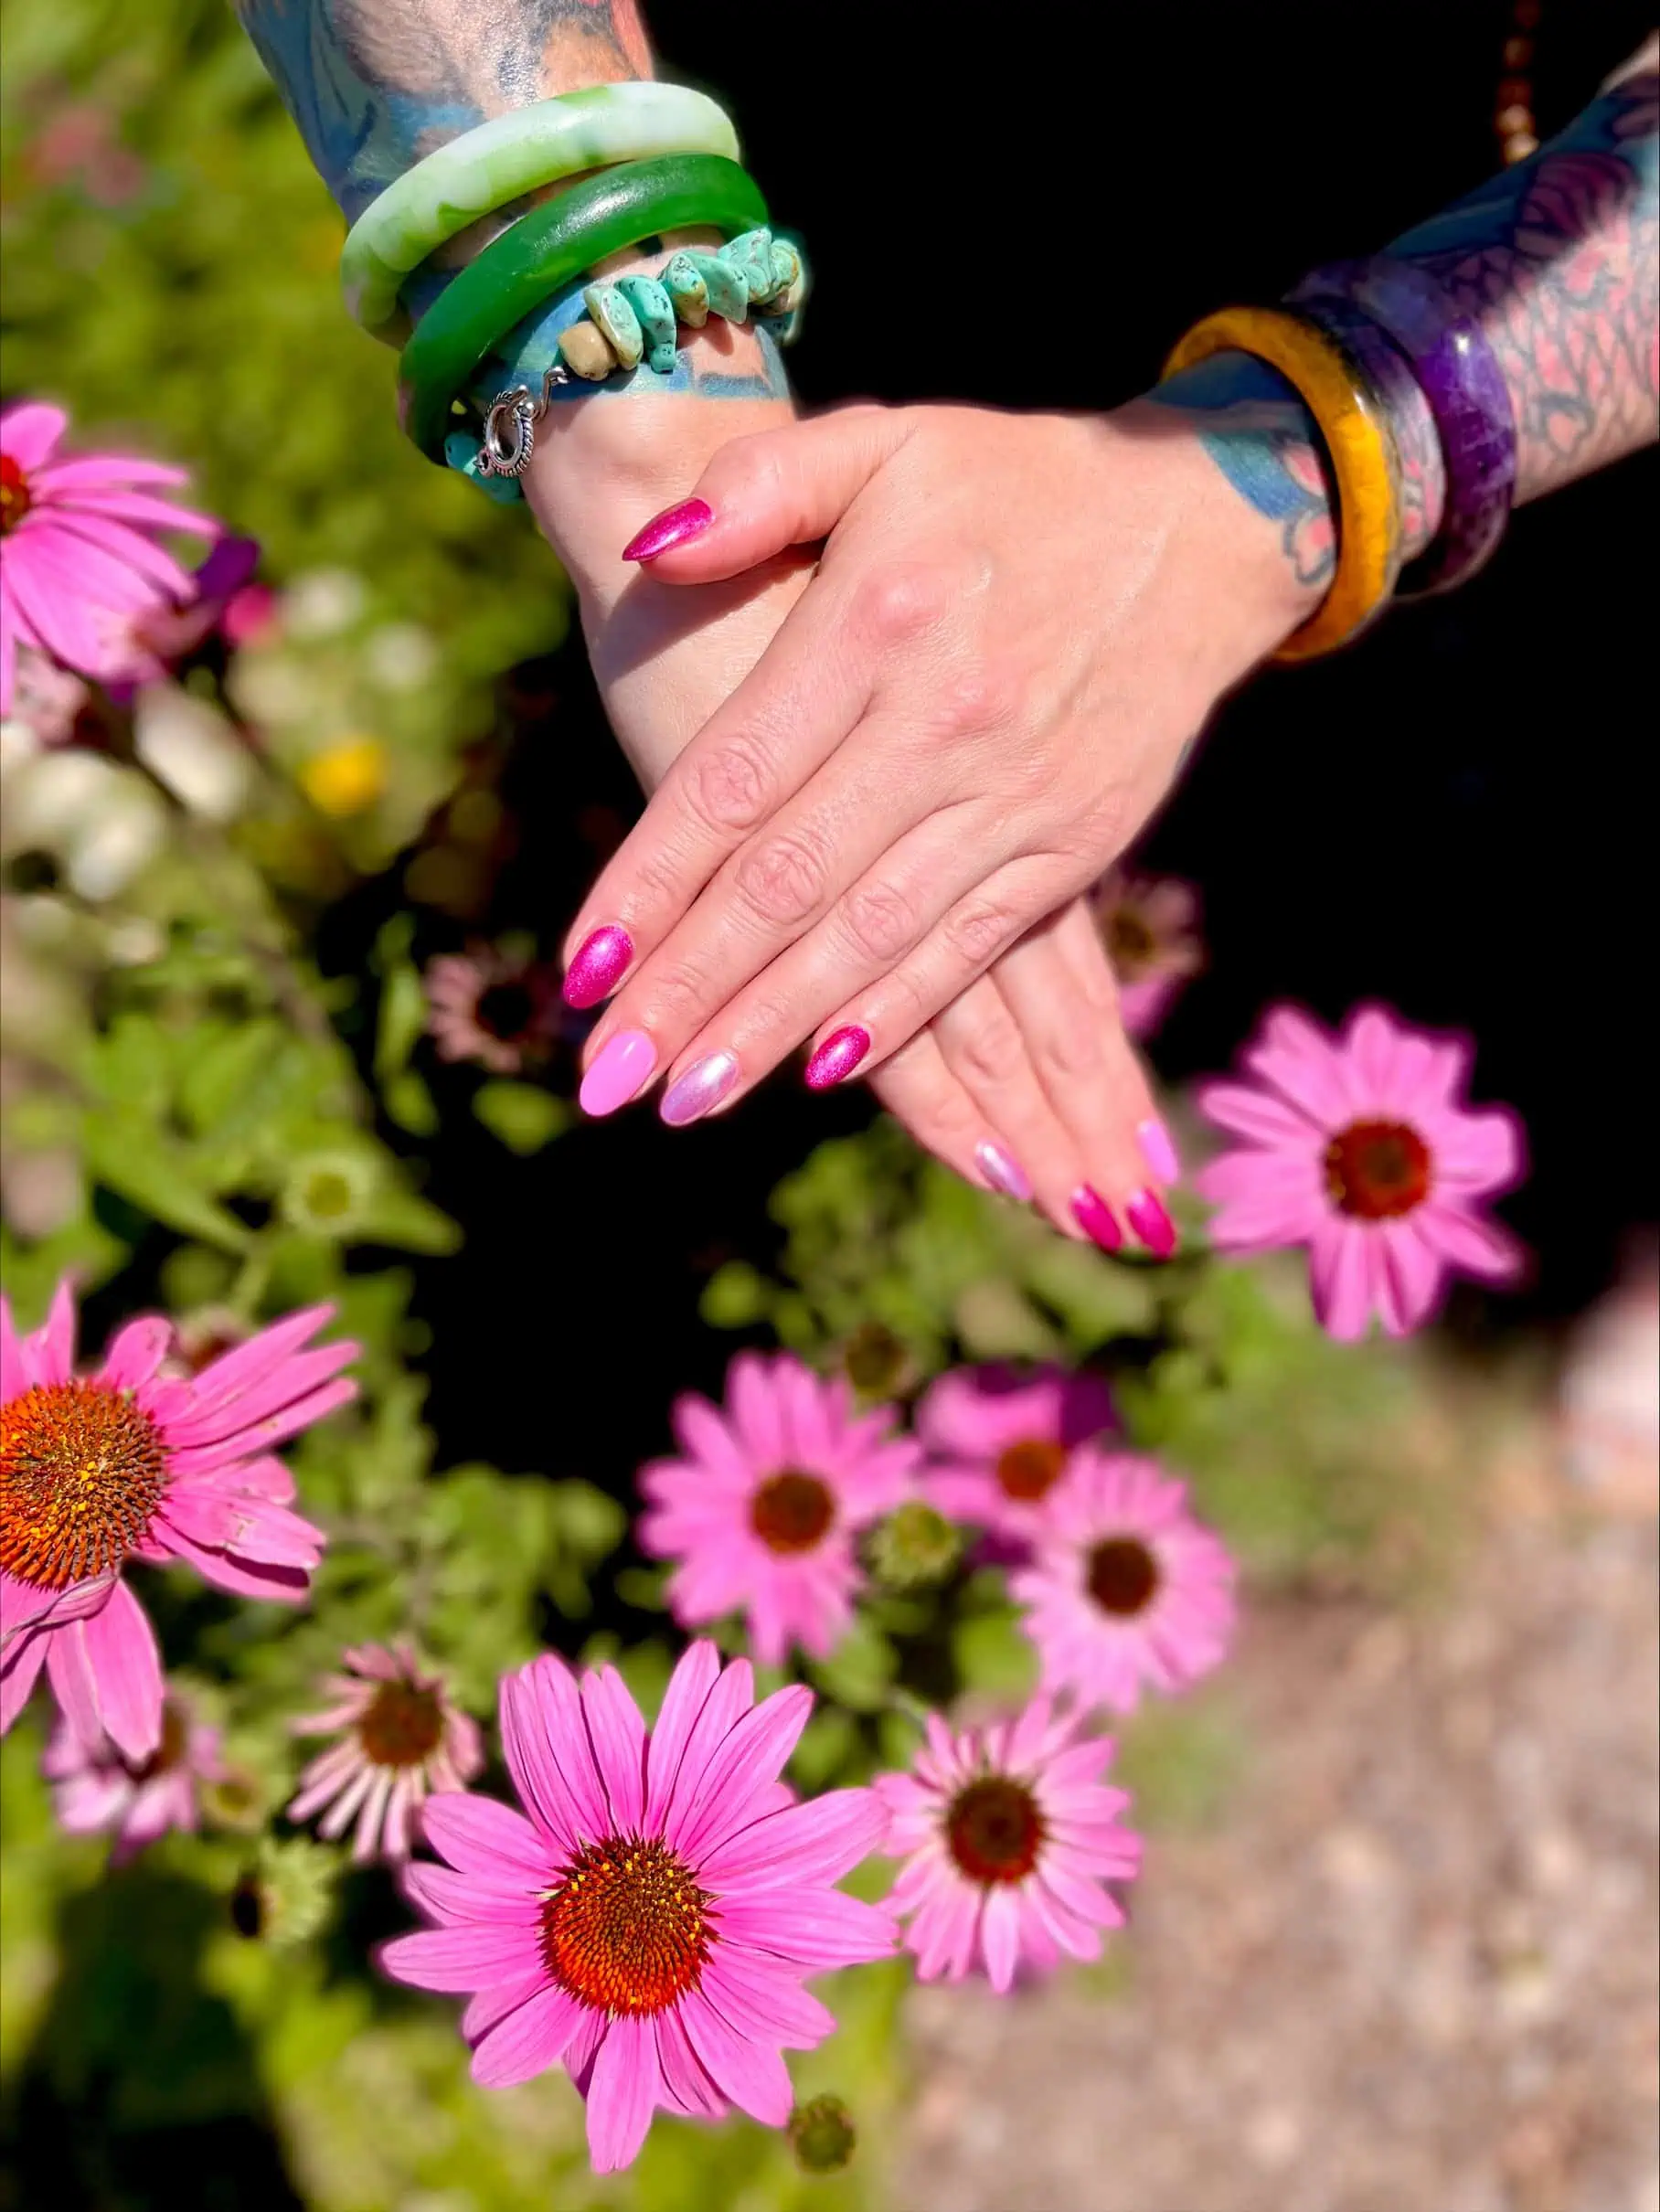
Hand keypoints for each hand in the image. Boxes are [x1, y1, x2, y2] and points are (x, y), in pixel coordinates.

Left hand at [561, 401, 1315, 1148]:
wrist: (1205, 521)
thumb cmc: (1016, 480)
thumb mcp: (884, 439)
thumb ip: (759, 486)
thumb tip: (649, 548)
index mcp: (875, 625)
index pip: (733, 783)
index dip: (649, 884)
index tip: (580, 969)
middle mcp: (941, 723)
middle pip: (787, 885)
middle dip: (688, 992)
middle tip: (607, 1082)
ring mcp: (1016, 794)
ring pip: (870, 937)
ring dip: (773, 1028)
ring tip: (688, 1100)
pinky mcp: (1075, 844)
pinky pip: (968, 948)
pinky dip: (896, 1013)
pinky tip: (825, 1073)